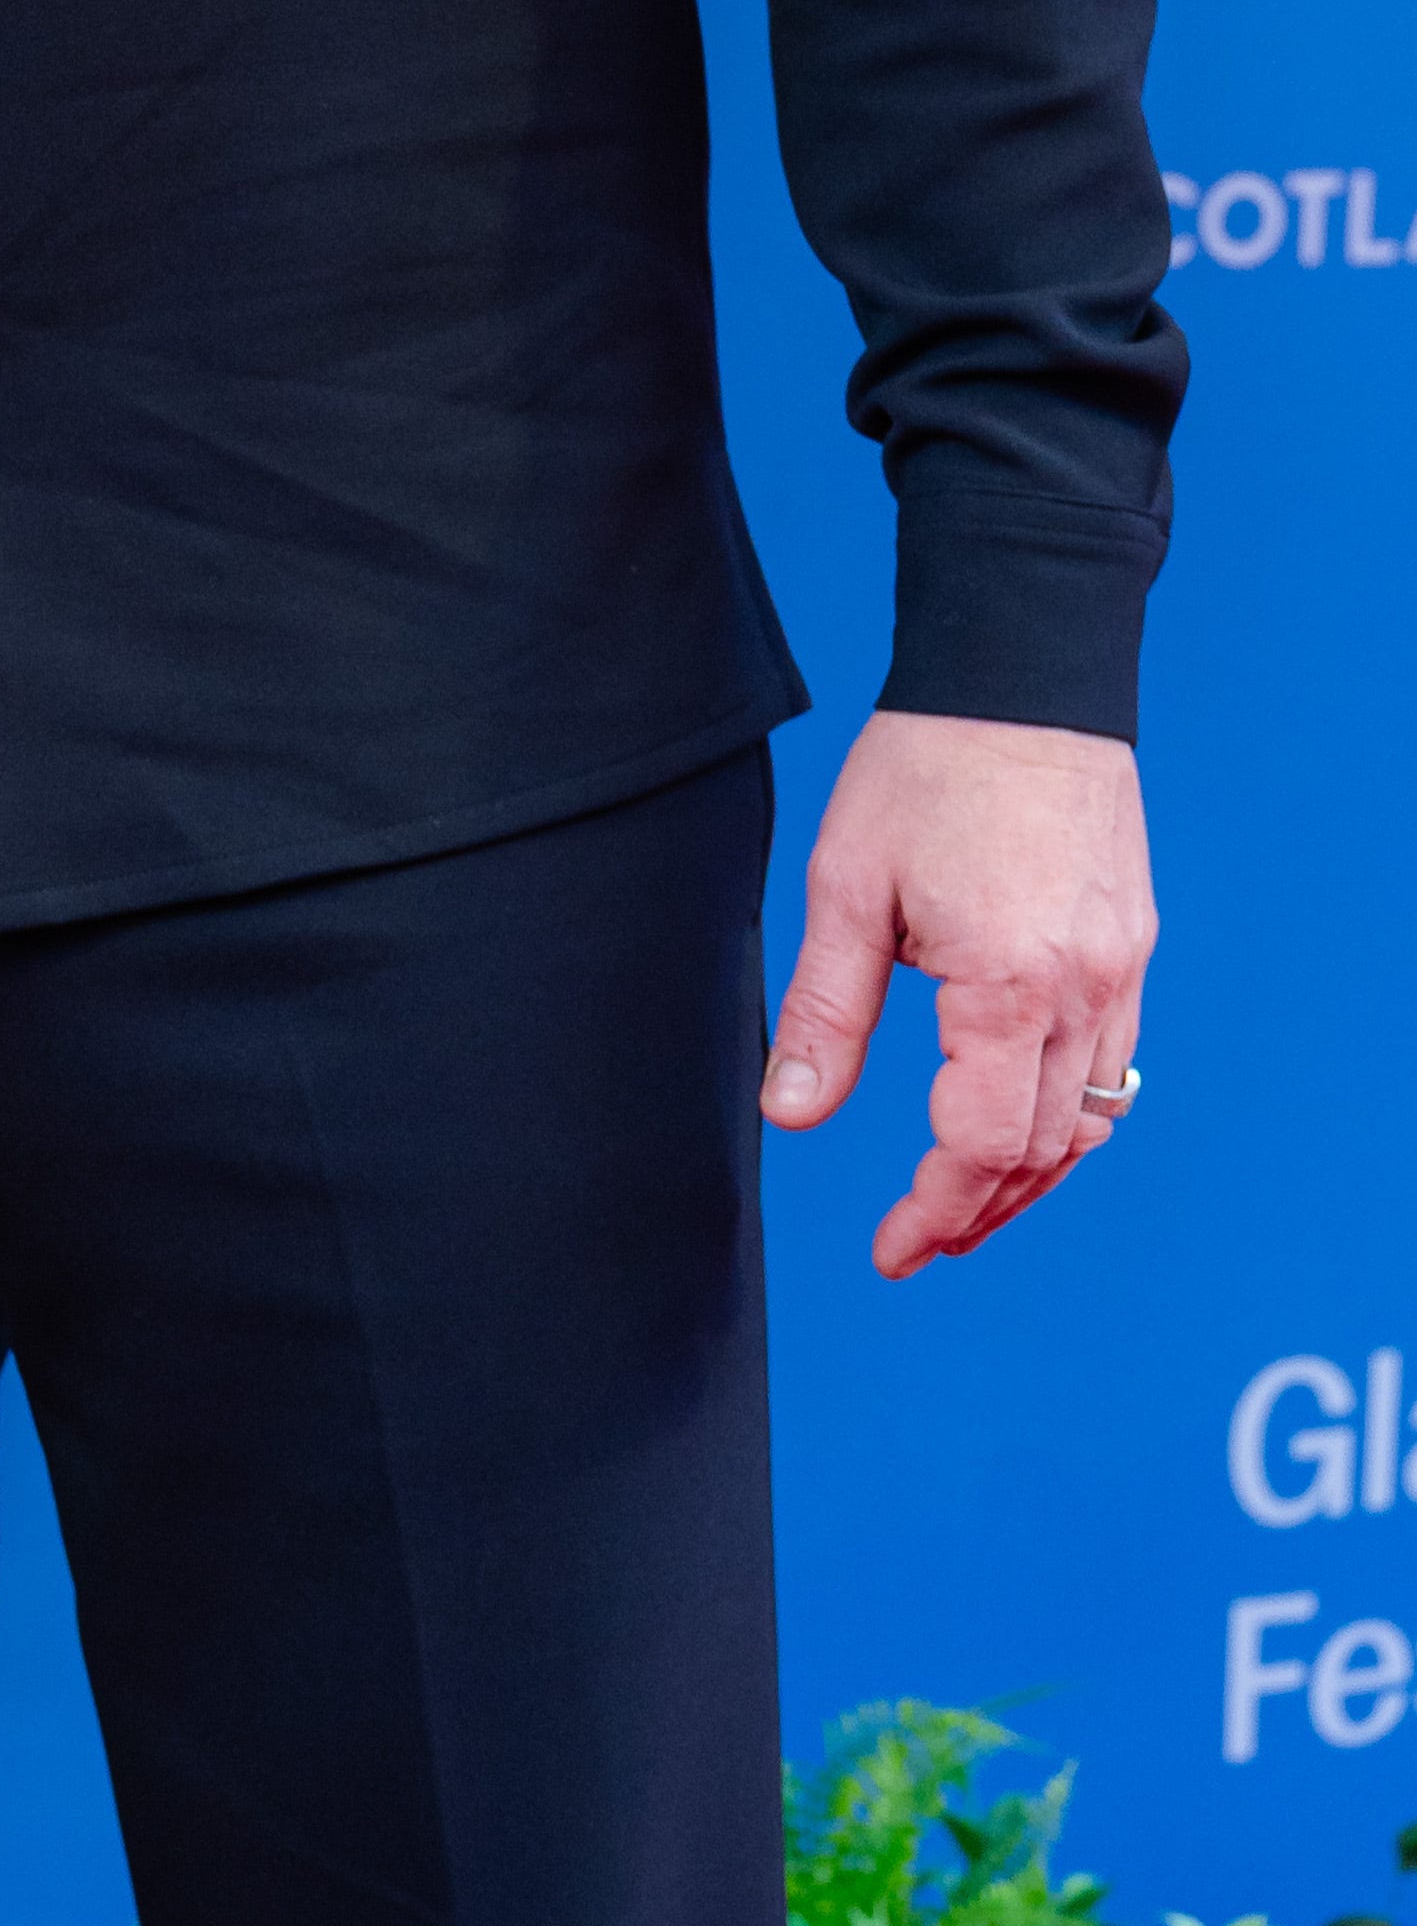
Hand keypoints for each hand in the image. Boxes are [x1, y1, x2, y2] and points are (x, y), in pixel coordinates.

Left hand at [760, 709, 1154, 1281]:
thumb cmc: (927, 768)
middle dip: (980, 1209)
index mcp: (1011, 985)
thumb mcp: (847, 888)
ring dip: (1030, 1174)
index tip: (893, 1250)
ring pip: (1091, 1119)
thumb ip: (827, 1012)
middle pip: (1045, 1149)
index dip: (935, 1209)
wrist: (1025, 675)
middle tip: (921, 1243)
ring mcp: (1122, 969)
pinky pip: (1115, 1065)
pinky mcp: (1132, 945)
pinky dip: (1068, 1114)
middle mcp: (1087, 991)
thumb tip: (792, 1119)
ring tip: (968, 1207)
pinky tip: (1020, 1122)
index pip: (983, 1144)